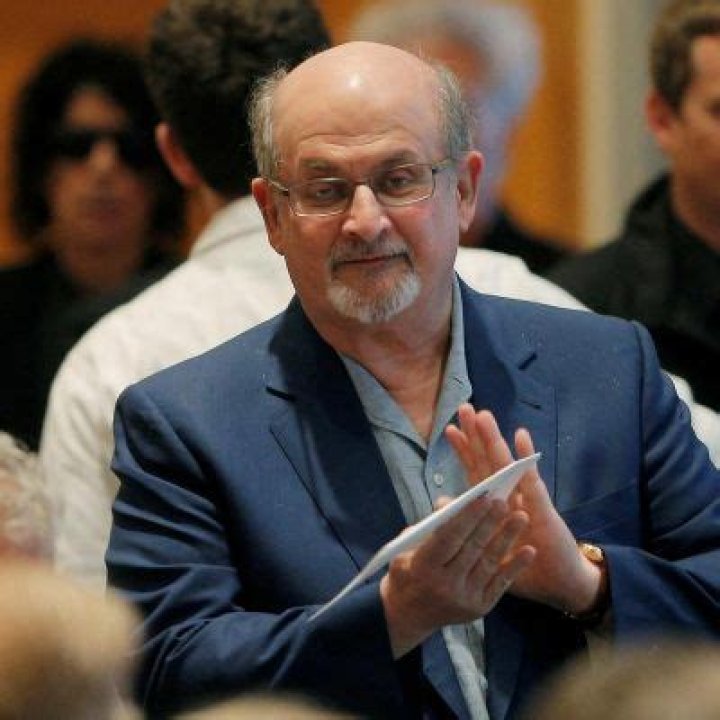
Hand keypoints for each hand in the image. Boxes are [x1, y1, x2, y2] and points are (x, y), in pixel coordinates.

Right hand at [381, 483, 534, 657]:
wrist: (408, 615)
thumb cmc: (407, 572)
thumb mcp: (406, 546)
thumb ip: (430, 526)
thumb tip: (452, 503)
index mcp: (423, 567)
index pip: (449, 538)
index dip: (466, 518)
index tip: (482, 498)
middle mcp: (444, 585)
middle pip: (471, 548)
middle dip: (489, 523)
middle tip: (504, 502)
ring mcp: (464, 598)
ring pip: (489, 563)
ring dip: (506, 539)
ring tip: (520, 518)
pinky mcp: (479, 608)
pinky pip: (500, 583)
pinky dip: (515, 566)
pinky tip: (529, 551)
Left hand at [445, 404, 601, 615]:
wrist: (560, 584)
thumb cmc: (523, 564)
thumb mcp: (488, 545)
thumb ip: (467, 522)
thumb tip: (440, 502)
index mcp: (496, 504)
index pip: (476, 471)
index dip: (464, 450)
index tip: (449, 429)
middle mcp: (511, 495)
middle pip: (489, 459)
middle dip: (477, 434)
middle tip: (464, 408)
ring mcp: (527, 499)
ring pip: (507, 464)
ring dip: (495, 439)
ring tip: (483, 416)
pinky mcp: (543, 509)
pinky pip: (532, 481)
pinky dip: (526, 458)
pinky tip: (521, 436)